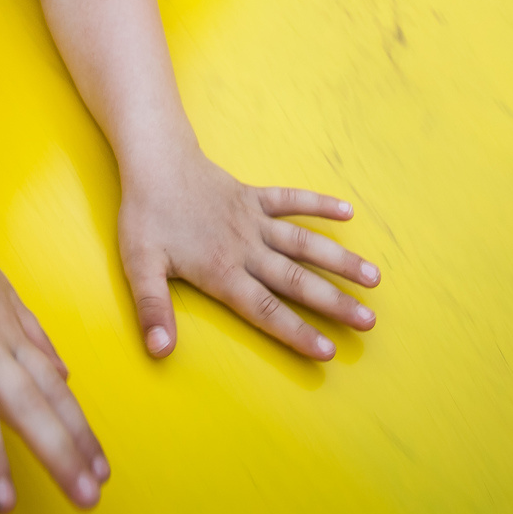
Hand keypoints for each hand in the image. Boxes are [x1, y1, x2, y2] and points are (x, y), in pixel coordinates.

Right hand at [0, 218, 109, 513]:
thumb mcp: (6, 298)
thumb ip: (34, 339)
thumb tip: (66, 375)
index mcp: (11, 337)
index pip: (55, 393)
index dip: (79, 433)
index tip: (101, 473)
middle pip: (29, 403)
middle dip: (60, 453)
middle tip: (86, 498)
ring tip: (0, 503)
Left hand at [118, 148, 378, 359]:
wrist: (153, 161)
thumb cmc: (145, 217)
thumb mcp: (138, 267)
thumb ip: (152, 310)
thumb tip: (160, 352)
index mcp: (221, 271)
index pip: (265, 310)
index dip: (296, 332)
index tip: (329, 351)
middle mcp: (246, 248)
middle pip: (296, 280)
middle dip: (334, 302)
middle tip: (369, 321)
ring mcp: (254, 220)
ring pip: (303, 242)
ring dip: (339, 259)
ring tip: (373, 277)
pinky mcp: (254, 196)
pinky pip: (292, 200)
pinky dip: (319, 203)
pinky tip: (348, 211)